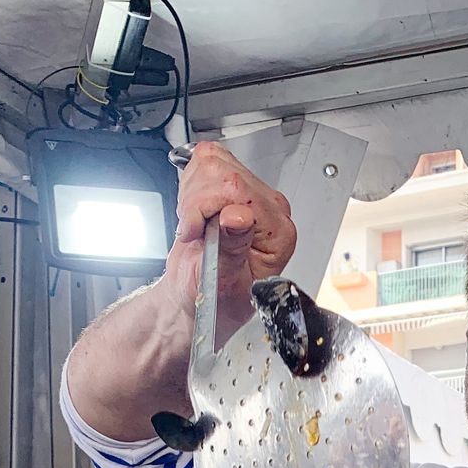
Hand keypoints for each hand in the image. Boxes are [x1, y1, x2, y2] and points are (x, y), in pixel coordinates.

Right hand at [67, 142, 298, 437]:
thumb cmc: (215, 303)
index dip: (207, 208)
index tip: (200, 234)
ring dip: (191, 197)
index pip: (238, 191)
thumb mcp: (223, 283)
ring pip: (211, 163)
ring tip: (198, 230)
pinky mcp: (231, 188)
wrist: (196, 304)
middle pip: (223, 172)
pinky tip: (196, 217)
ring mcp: (251, 196)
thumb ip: (232, 247)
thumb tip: (240, 216)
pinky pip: (203, 163)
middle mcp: (270, 210)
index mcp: (277, 232)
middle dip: (197, 203)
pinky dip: (189, 188)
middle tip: (198, 236)